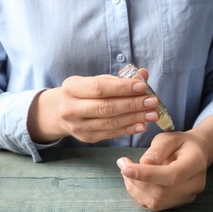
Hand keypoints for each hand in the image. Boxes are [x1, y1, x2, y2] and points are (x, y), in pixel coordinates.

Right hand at [28, 69, 159, 142]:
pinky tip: (142, 124)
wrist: (59, 112)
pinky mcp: (86, 137)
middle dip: (132, 104)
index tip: (142, 86)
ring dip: (135, 118)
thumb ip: (118, 79)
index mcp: (71, 88)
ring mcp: (77, 126)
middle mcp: (70, 108)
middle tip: (153, 101)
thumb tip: (144, 74)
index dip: (122, 87)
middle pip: (106, 107)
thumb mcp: (95, 80)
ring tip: (153, 113)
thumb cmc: (83, 93)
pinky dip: (129, 129)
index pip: (99, 88)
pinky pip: (111, 134)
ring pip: (110, 122)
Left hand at [117, 131, 207, 210]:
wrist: (195, 153)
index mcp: (195, 162)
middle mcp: (195, 183)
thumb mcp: (168, 138)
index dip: (147, 175)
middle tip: (123, 164)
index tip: (125, 169)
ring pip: (156, 202)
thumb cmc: (179, 143)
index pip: (172, 175)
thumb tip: (144, 163)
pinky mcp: (178, 203)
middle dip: (137, 181)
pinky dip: (140, 194)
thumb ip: (157, 150)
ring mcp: (188, 196)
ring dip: (135, 189)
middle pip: (162, 192)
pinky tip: (134, 180)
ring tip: (127, 171)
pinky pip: (155, 205)